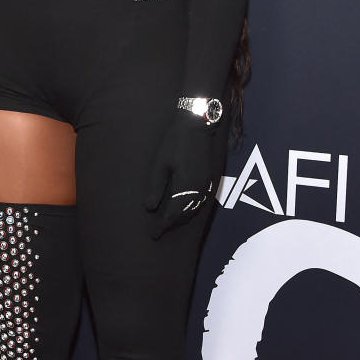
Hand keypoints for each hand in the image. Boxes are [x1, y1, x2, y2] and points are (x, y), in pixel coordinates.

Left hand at [145, 110, 219, 237]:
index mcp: (185, 186)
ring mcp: (206, 184)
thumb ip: (155, 187)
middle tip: (159, 230)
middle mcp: (198, 189)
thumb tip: (150, 208)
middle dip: (172, 224)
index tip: (154, 234)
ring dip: (182, 218)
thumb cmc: (175, 142)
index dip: (163, 225)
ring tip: (169, 223)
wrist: (197, 124)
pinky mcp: (209, 179)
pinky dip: (192, 209)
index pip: (173, 214)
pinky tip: (184, 209)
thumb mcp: (160, 164)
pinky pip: (201, 201)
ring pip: (194, 209)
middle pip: (185, 214)